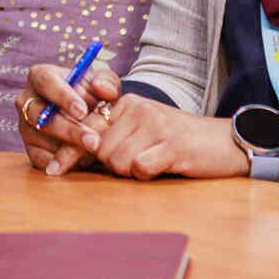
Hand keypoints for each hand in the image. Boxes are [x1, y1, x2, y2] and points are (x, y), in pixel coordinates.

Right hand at [15, 59, 123, 175]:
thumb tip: (102, 89)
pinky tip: (80, 163)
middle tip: (93, 141)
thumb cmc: (93, 93)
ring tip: (94, 153)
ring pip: (41, 139)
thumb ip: (107, 82)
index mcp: (40, 76)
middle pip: (41, 115)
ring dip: (68, 149)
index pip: (46, 82)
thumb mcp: (104, 83)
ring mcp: (25, 125)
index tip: (82, 111)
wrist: (90, 114)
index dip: (63, 97)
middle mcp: (27, 100)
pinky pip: (40, 158)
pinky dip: (60, 163)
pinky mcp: (30, 148)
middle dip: (69, 130)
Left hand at [16, 62, 249, 181]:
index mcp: (127, 103)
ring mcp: (155, 125)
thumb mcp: (144, 130)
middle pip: (98, 148)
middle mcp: (138, 109)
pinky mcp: (172, 145)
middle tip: (135, 163)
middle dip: (109, 164)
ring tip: (151, 163)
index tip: (52, 171)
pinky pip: (139, 168)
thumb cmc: (179, 141)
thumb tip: (75, 156)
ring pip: (116, 160)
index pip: (86, 126)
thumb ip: (113, 137)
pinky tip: (161, 168)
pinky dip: (146, 174)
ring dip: (130, 171)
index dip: (69, 151)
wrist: (226, 142)